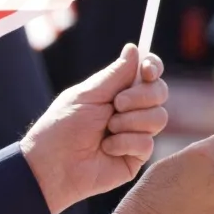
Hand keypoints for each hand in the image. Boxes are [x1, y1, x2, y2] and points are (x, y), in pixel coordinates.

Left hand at [21, 44, 169, 213]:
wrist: (53, 165)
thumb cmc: (62, 127)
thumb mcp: (87, 95)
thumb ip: (114, 74)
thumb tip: (134, 48)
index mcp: (118, 91)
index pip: (148, 73)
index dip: (153, 67)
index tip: (147, 70)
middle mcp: (130, 110)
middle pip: (160, 92)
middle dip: (140, 96)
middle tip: (116, 104)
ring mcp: (136, 133)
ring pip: (159, 117)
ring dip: (130, 121)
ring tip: (107, 130)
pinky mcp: (136, 156)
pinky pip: (147, 143)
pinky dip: (124, 142)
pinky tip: (106, 148)